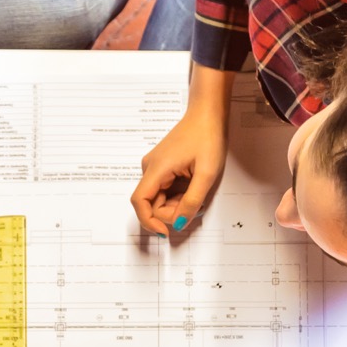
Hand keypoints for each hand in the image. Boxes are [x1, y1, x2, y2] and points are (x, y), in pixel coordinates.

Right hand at [131, 110, 228, 236]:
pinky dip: (177, 194)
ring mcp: (155, 167)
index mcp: (157, 168)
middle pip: (152, 203)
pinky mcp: (162, 166)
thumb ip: (192, 201)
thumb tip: (178, 224)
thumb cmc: (207, 137)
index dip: (149, 221)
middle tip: (195, 204)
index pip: (140, 202)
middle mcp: (150, 168)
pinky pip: (164, 189)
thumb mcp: (206, 174)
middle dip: (172, 211)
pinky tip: (192, 185)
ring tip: (196, 190)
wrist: (207, 114)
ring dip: (177, 202)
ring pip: (159, 197)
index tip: (165, 232)